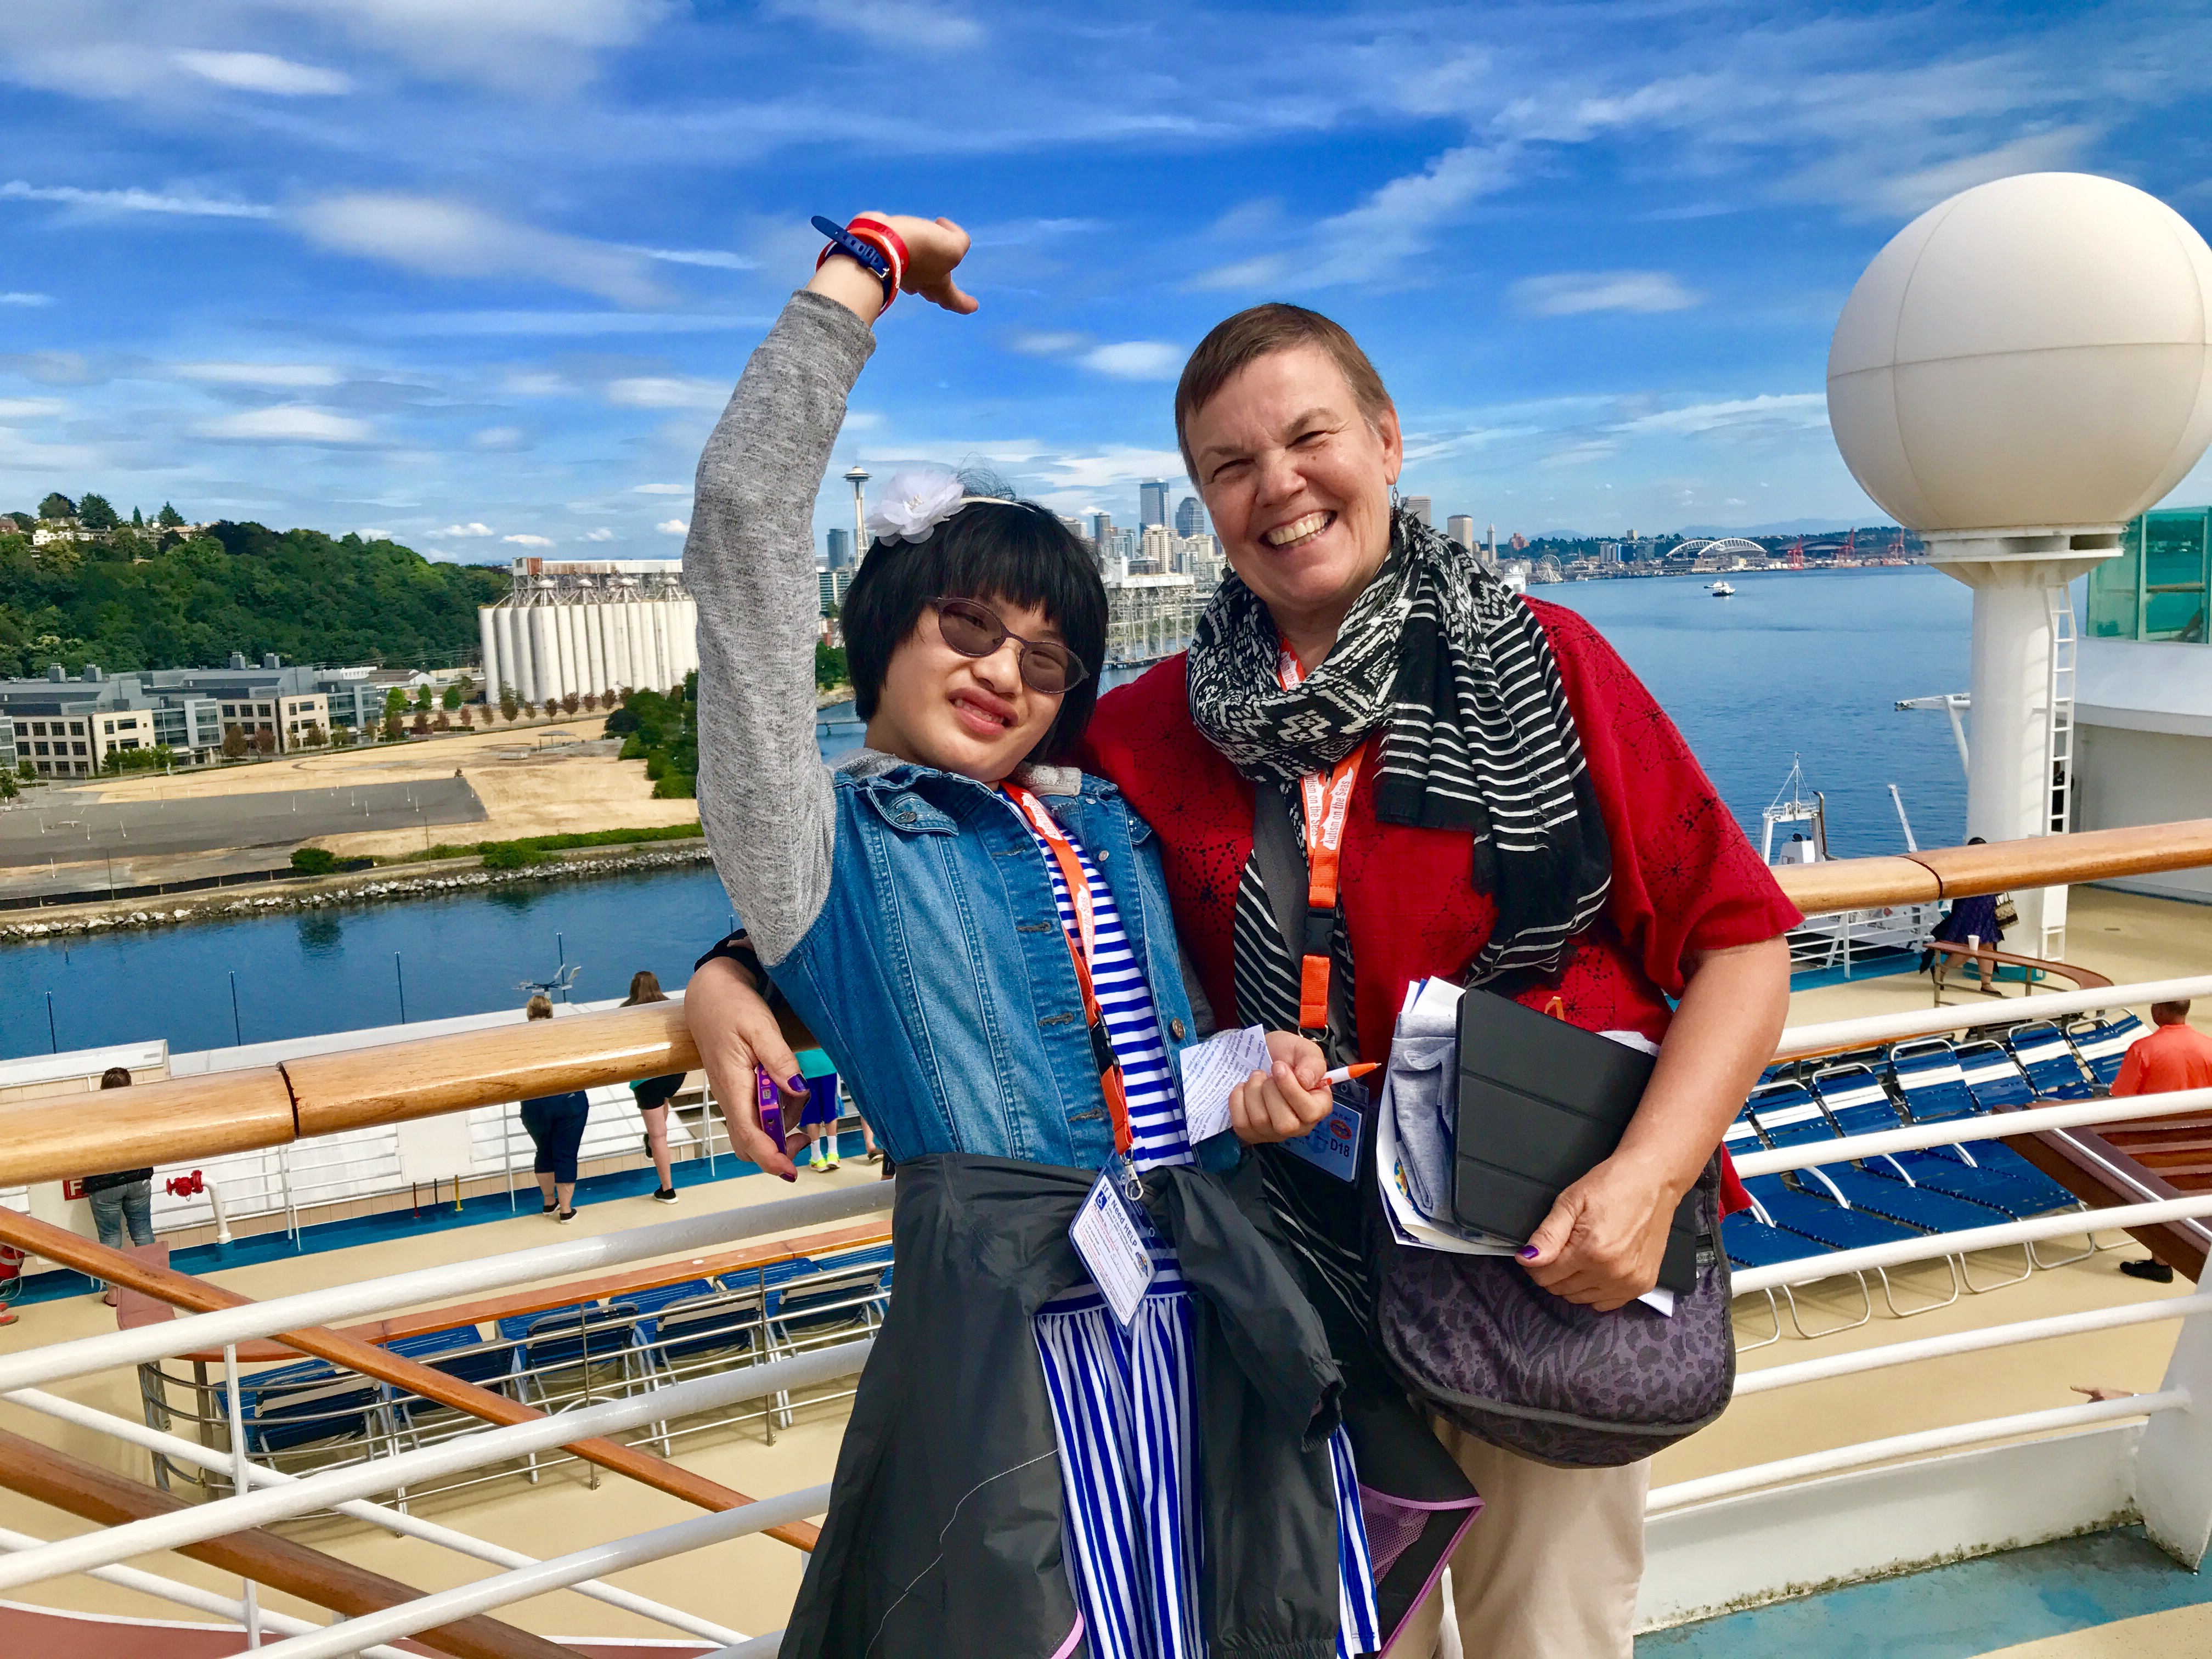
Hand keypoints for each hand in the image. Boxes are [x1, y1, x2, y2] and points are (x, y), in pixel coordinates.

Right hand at [684, 954, 811, 1180]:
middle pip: (750, 1145)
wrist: (710, 994)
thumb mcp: (760, 1027)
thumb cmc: (731, 1006)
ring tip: (794, 1088)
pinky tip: (785, 1086)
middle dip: (779, 1148)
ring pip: (757, 1130)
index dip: (770, 1159)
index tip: (791, 1171)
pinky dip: (777, 1110)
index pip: (749, 1137)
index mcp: (732, 1087)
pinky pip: (757, 1115)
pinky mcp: (739, 1091)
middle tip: (805, 1136)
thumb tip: (799, 1089)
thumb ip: (779, 1059)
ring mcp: (733, 1096)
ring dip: (782, 1123)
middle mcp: (730, 1098)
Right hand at [863, 212, 978, 313]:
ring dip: (923, 270)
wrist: (880, 242)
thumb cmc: (920, 250)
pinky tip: (907, 241)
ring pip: (915, 275)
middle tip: (946, 293)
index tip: (974, 306)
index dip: (965, 303)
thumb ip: (959, 241)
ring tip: (928, 260)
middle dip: (940, 292)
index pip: (954, 300)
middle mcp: (919, 283)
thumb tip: (944, 229)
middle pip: (933, 291)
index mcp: (938, 285)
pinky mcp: (887, 255)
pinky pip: (902, 256)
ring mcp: (901, 272)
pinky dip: (908, 250)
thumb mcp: (952, 247)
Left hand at [1229, 1031, 1332, 1143]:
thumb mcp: (1305, 1050)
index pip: (1310, 1113)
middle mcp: (1299, 1125)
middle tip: (1267, 1074)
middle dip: (1270, 1091)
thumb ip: (1313, 1063)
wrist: (1260, 1053)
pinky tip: (1243, 1088)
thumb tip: (1305, 1081)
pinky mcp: (1251, 1133)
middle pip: (1284, 1124)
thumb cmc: (1285, 1054)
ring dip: (1253, 1091)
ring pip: (1260, 1121)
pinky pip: (1241, 1124)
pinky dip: (1238, 1100)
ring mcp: (1274, 1132)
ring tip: (1256, 1078)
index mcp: (1318, 1106)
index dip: (1291, 1090)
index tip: (1279, 1067)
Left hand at [1517, 1153, 1681, 1311]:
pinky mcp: (1644, 1284)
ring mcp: (1630, 1282)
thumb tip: (1526, 1259)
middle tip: (1566, 1246)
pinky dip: (1597, 1289)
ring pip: (1582, 1299)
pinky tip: (1600, 1266)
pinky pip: (1607, 1303)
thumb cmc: (1614, 1184)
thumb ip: (1548, 1235)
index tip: (1543, 1249)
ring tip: (1584, 1253)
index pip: (1545, 1277)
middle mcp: (1613, 1273)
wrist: (1654, 1180)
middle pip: (1562, 1290)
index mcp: (1591, 1251)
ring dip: (1575, 1282)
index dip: (1537, 1263)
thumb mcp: (1571, 1201)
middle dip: (1556, 1271)